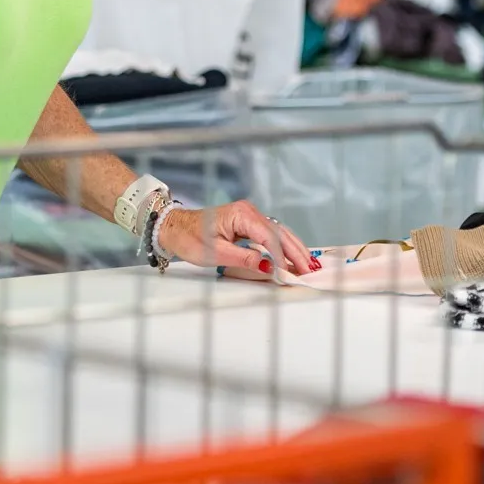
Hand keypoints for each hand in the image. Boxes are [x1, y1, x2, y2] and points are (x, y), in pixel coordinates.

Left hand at [157, 201, 316, 275]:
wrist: (174, 228)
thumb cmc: (189, 238)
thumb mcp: (215, 253)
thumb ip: (244, 259)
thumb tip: (269, 265)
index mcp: (241, 215)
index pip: (269, 237)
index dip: (282, 256)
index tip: (289, 272)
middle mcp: (248, 211)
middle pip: (279, 232)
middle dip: (295, 251)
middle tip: (310, 270)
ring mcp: (249, 215)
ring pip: (278, 232)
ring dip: (292, 248)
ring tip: (307, 264)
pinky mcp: (247, 222)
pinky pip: (270, 234)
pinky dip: (282, 245)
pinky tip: (292, 256)